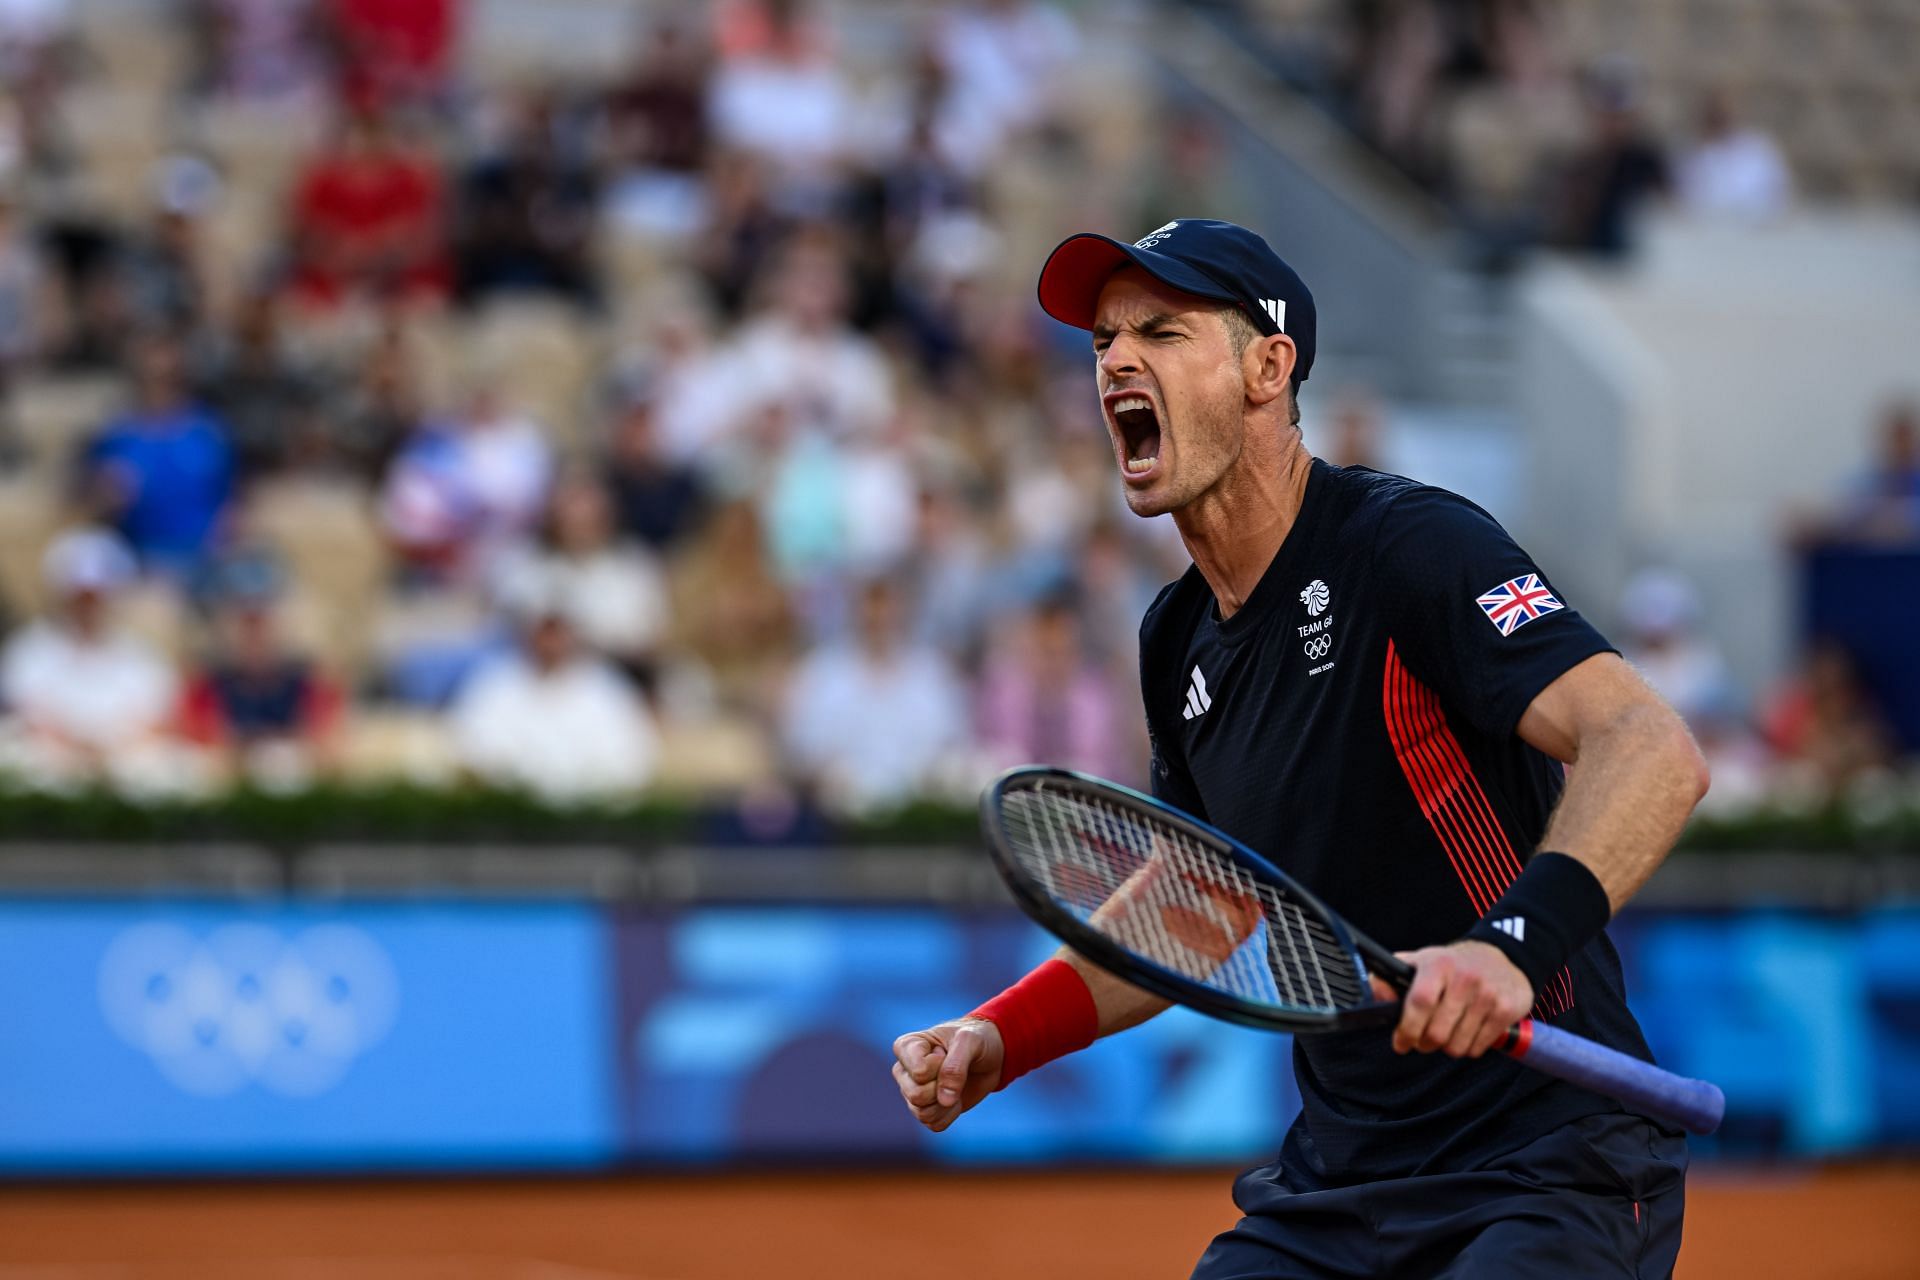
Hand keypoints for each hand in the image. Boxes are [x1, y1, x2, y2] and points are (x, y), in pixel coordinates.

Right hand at [891, 1017, 1004, 1132]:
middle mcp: (903, 1071)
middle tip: (953, 1071)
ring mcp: (911, 1092)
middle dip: (943, 1087)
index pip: (919, 1072)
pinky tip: (956, 1097)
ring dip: (948, 1103)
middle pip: (916, 1095)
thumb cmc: (975, 1040)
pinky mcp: (925, 1109)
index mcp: (906, 1046)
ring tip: (955, 1084)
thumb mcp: (970, 1041)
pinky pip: (933, 1124)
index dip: (941, 1066)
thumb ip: (955, 1067)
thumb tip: (944, 1101)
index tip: (946, 1052)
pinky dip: (951, 1114)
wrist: (989, 1056)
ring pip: (923, 1113)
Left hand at [1367, 941, 1532, 1058]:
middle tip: (1423, 1040)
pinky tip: (1466, 1032)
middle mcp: (1465, 978)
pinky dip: (1467, 1048)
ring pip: (1456, 1045)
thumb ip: (1392, 979)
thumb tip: (1374, 994)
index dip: (1407, 1028)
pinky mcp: (1505, 1011)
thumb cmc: (1452, 965)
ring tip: (1446, 1034)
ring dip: (1446, 1048)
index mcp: (1438, 964)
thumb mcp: (1421, 963)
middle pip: (1436, 1032)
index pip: (1420, 1002)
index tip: (1400, 1042)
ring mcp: (1487, 995)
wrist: (1502, 957)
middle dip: (1424, 1044)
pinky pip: (1477, 1048)